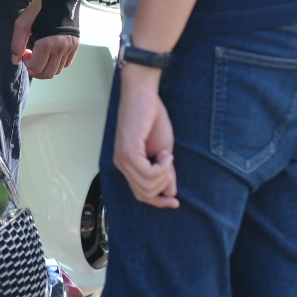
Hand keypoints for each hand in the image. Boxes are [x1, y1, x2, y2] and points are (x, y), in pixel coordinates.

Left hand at [10, 0, 79, 78]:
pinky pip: (66, 64)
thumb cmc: (41, 9)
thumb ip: (17, 43)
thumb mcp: (23, 23)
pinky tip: (50, 53)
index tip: (25, 52)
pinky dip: (57, 63)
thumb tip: (15, 61)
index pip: (36, 68)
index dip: (27, 63)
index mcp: (48, 44)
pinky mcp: (75, 46)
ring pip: (57, 71)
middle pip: (47, 74)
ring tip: (41, 55)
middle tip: (31, 59)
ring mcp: (70, 48)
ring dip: (46, 67)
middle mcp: (61, 49)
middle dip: (36, 70)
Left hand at [113, 64, 177, 207]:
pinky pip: (148, 174)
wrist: (144, 94)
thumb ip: (165, 172)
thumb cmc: (152, 117)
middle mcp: (121, 165)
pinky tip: (165, 153)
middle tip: (169, 162)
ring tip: (166, 155)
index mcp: (128, 165)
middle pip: (145, 194)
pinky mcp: (128, 152)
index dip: (158, 202)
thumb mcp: (163, 150)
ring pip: (147, 186)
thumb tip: (171, 193)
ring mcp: (122, 159)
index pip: (140, 194)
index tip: (175, 202)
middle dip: (164, 184)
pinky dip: (162, 167)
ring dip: (164, 174)